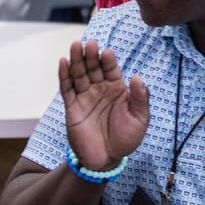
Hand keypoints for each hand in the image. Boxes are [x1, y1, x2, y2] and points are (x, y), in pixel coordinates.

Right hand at [60, 40, 149, 171]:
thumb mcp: (139, 119)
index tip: (107, 52)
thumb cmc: (126, 139)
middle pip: (93, 67)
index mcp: (117, 88)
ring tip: (76, 46)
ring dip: (76, 60)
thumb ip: (140, 98)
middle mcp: (100, 89)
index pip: (111, 69)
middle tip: (89, 44)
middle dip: (91, 55)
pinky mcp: (72, 106)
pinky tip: (63, 62)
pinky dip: (64, 75)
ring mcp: (85, 96)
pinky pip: (67, 88)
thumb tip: (137, 77)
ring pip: (79, 74)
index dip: (108, 60)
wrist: (106, 160)